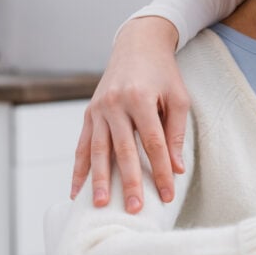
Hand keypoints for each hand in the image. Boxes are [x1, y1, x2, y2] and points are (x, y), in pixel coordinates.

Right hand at [70, 16, 188, 213]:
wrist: (137, 45)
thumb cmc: (163, 73)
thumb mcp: (178, 97)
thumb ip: (176, 133)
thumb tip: (176, 169)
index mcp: (141, 98)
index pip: (153, 143)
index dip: (161, 171)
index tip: (167, 195)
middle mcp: (115, 104)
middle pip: (123, 150)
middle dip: (129, 181)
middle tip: (133, 208)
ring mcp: (98, 109)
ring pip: (98, 150)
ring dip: (99, 180)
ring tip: (100, 205)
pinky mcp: (88, 113)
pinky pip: (82, 145)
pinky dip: (79, 169)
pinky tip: (77, 190)